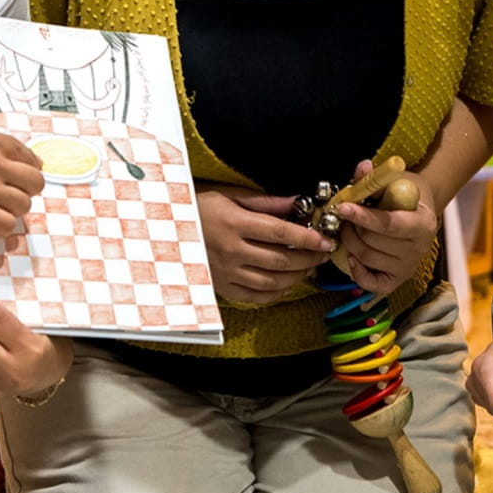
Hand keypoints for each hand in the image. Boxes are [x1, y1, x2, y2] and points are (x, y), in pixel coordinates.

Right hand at [0, 95, 43, 233]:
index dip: (31, 166)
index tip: (28, 171)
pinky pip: (6, 225)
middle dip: (28, 189)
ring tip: (3, 210)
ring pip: (24, 205)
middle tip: (16, 192)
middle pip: (35, 182)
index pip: (27, 154)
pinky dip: (3, 228)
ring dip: (15, 209)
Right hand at [198, 185, 333, 305]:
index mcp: (234, 223)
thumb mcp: (230, 195)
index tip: (325, 240)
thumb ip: (266, 202)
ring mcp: (226, 272)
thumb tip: (297, 202)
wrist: (166, 228)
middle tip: (322, 254)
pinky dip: (275, 294)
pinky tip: (285, 284)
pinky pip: (255, 297)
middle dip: (308, 258)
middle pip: (280, 260)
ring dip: (296, 277)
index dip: (307, 238)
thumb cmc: (199, 208)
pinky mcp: (221, 286)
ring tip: (308, 268)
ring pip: (271, 282)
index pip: (280, 232)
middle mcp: (231, 250)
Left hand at [330, 159, 439, 295]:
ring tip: (350, 228)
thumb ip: (376, 177)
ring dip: (350, 242)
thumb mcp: (394, 180)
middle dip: (351, 226)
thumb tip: (362, 167)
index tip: (343, 206)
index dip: (363, 216)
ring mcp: (408, 267)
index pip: (388, 224)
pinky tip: (352, 254)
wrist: (419, 212)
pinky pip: (370, 283)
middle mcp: (418, 249)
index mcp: (422, 224)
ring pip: (366, 258)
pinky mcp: (397, 280)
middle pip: (372, 242)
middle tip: (345, 215)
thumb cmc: (404, 195)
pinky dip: (356, 270)